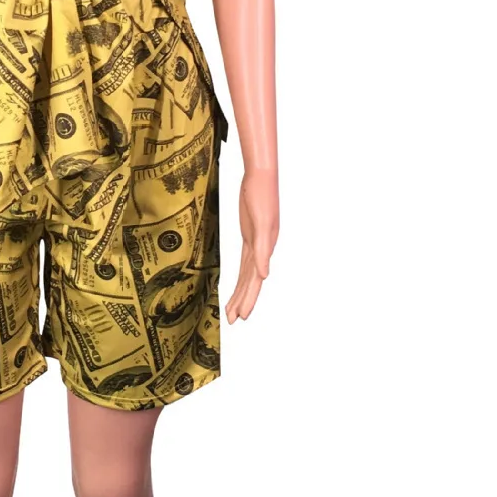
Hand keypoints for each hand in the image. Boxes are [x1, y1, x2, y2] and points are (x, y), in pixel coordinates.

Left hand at [224, 164, 279, 322]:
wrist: (260, 176)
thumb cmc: (261, 196)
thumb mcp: (260, 223)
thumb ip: (262, 250)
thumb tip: (264, 275)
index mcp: (264, 249)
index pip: (254, 281)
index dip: (248, 299)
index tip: (240, 316)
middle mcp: (262, 249)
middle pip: (250, 281)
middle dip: (242, 300)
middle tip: (232, 320)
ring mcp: (257, 242)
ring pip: (248, 273)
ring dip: (241, 290)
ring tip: (233, 308)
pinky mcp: (251, 234)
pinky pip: (247, 260)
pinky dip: (244, 273)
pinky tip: (242, 282)